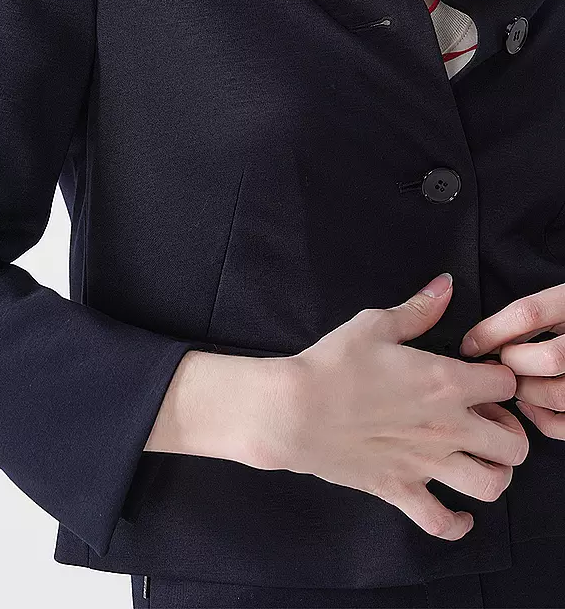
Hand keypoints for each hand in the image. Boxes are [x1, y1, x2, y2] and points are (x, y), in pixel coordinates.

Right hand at [252, 272, 526, 540]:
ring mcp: (427, 465)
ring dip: (494, 473)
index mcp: (447, 383)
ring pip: (493, 486)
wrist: (294, 410)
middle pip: (516, 444)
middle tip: (488, 419)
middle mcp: (448, 429)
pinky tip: (456, 510)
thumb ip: (418, 309)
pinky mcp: (401, 489)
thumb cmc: (332, 365)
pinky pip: (442, 523)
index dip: (501, 376)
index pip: (507, 383)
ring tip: (477, 459)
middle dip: (510, 431)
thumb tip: (446, 286)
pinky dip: (456, 523)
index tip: (484, 374)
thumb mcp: (374, 325)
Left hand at [460, 283, 564, 439]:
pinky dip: (545, 420)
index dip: (492, 331)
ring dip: (527, 393)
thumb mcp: (558, 302)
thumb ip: (523, 314)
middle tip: (496, 366)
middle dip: (514, 365)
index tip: (469, 345)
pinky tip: (529, 406)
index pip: (529, 313)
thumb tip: (455, 304)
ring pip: (560, 393)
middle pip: (549, 357)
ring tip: (512, 384)